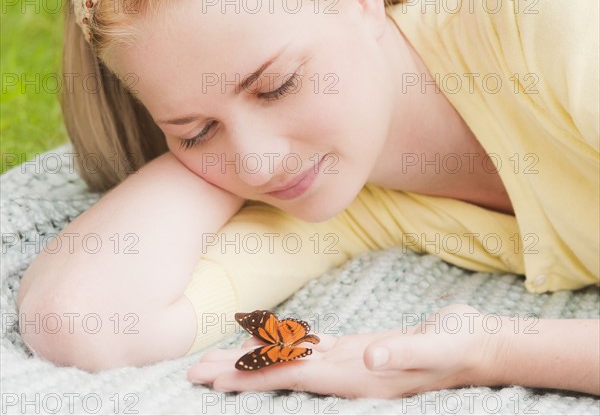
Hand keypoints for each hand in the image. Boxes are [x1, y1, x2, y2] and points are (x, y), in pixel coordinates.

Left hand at [187, 304, 499, 397]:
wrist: (478, 345)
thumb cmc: (459, 343)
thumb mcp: (437, 345)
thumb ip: (403, 353)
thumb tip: (370, 357)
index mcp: (356, 375)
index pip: (292, 375)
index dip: (251, 376)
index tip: (214, 378)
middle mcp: (347, 374)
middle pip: (281, 373)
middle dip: (238, 374)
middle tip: (196, 373)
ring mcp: (351, 365)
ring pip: (293, 362)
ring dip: (256, 361)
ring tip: (223, 361)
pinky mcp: (358, 352)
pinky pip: (313, 351)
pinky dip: (287, 348)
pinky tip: (273, 345)